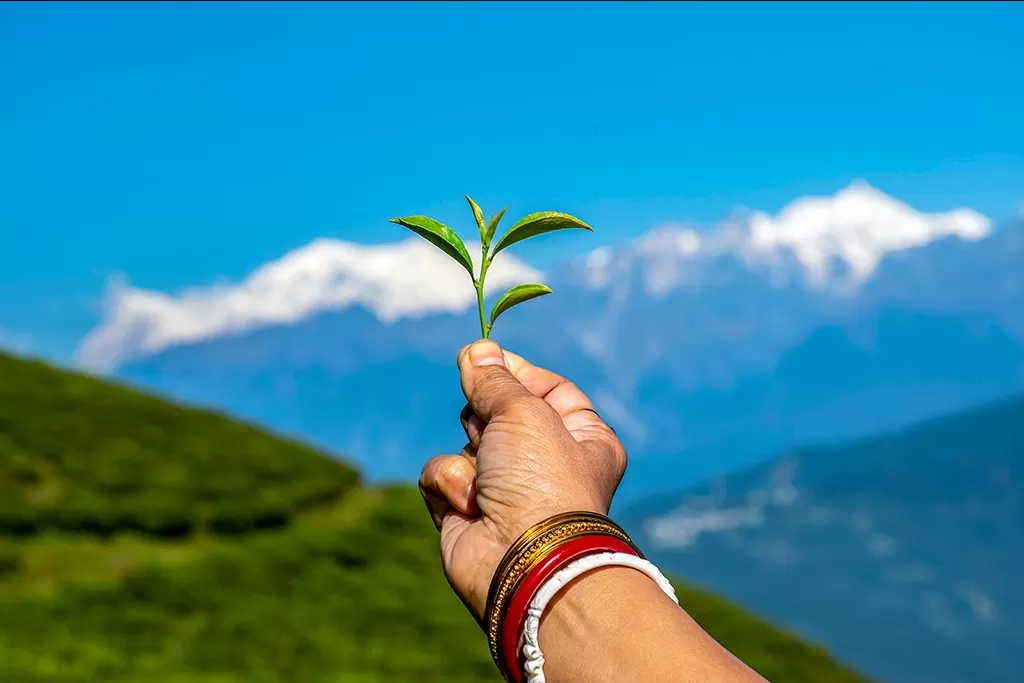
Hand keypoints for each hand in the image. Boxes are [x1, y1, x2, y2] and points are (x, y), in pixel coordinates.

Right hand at [418, 339, 627, 619]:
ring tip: (485, 482)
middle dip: (484, 417)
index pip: (547, 387)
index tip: (488, 358)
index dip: (516, 372)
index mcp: (580, 436)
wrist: (522, 560)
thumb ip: (493, 379)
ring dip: (466, 455)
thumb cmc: (541, 480)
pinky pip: (441, 474)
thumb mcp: (523, 410)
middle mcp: (544, 461)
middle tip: (492, 433)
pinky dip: (448, 485)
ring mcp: (504, 487)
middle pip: (497, 411)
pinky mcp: (466, 510)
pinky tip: (468, 506)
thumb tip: (476, 350)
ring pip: (463, 442)